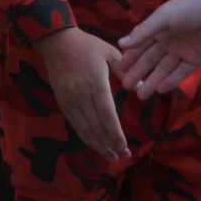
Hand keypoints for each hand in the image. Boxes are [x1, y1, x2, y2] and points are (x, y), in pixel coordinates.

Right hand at [34, 27, 128, 160]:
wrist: (57, 42)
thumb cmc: (87, 46)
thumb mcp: (110, 52)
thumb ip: (125, 71)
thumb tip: (142, 87)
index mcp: (96, 82)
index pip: (106, 113)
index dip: (114, 132)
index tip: (124, 146)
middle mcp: (81, 95)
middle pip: (96, 126)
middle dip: (109, 144)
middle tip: (123, 157)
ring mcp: (70, 100)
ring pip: (85, 129)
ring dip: (98, 145)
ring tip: (111, 157)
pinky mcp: (63, 102)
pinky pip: (75, 124)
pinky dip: (85, 137)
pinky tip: (95, 145)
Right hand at [119, 0, 200, 97]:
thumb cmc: (190, 9)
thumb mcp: (163, 18)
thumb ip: (143, 32)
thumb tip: (121, 44)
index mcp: (160, 27)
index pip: (142, 44)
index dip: (131, 56)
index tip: (120, 68)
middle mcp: (170, 40)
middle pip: (151, 59)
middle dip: (139, 72)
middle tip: (127, 86)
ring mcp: (183, 50)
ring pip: (164, 68)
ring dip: (153, 81)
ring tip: (141, 95)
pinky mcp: (197, 59)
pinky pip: (181, 72)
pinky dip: (171, 81)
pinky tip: (160, 90)